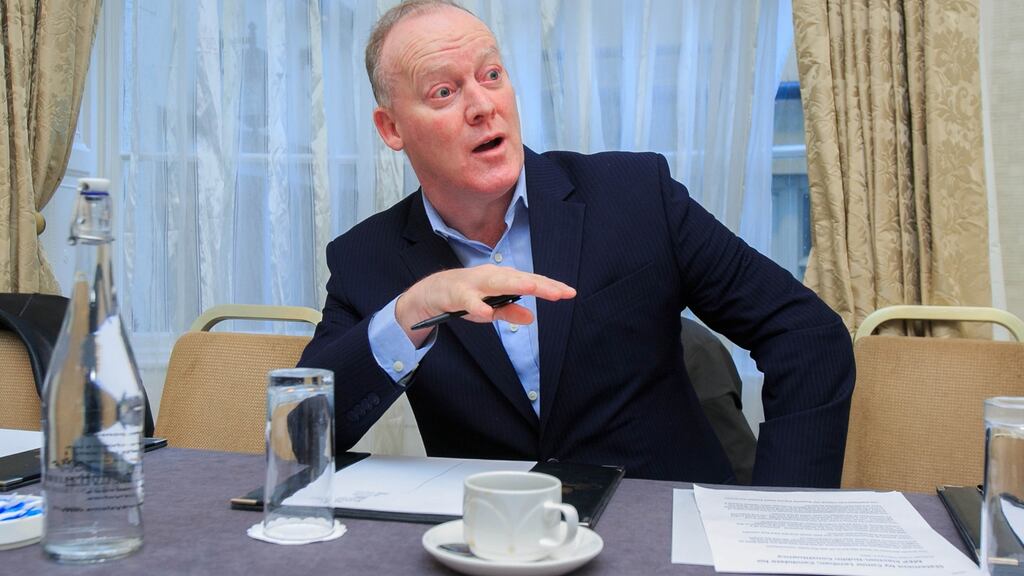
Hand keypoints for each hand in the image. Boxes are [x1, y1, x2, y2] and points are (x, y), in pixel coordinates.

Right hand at [395, 264, 575, 345]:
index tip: (569, 292)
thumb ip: (509, 312)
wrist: (432, 292)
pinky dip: (477, 306)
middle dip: (540, 285)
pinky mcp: (457, 294)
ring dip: (515, 286)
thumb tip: (531, 318)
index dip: (549, 286)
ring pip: (497, 283)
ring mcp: (474, 284)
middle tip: (562, 292)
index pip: (529, 281)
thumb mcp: (490, 308)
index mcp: (501, 278)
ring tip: (534, 290)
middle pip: (519, 280)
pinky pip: (469, 301)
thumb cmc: (465, 298)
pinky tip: (486, 313)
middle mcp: (491, 276)